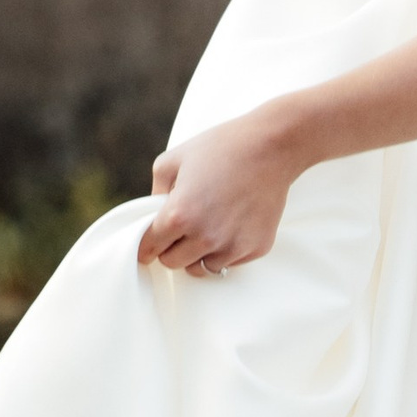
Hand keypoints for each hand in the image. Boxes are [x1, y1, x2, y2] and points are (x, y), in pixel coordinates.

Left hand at [137, 104, 304, 274]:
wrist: (270, 147)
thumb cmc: (221, 148)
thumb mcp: (172, 160)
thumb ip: (155, 192)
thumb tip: (153, 216)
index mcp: (179, 216)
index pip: (149, 248)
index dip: (146, 244)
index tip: (149, 243)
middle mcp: (205, 237)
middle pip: (172, 263)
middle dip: (171, 248)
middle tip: (181, 230)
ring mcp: (232, 246)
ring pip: (201, 269)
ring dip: (198, 254)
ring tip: (206, 229)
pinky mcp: (255, 249)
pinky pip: (230, 262)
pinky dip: (225, 250)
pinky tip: (231, 224)